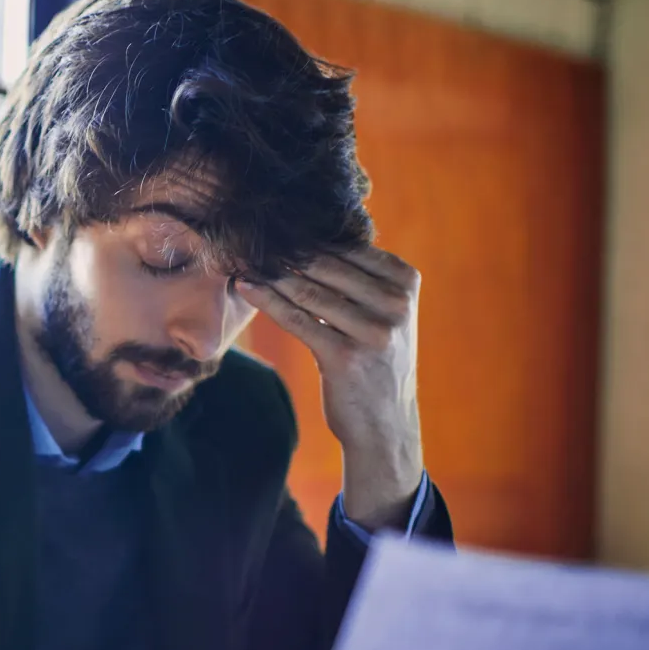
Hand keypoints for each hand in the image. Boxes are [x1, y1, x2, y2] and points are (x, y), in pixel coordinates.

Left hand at [235, 247, 424, 528]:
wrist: (385, 423)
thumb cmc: (375, 360)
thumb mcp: (383, 313)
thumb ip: (359, 277)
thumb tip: (308, 235)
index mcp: (406, 283)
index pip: (349, 248)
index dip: (307, 236)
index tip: (273, 226)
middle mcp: (396, 304)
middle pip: (327, 266)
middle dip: (284, 252)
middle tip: (249, 238)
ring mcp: (374, 331)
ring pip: (308, 291)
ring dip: (270, 274)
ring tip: (242, 259)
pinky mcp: (345, 357)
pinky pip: (297, 319)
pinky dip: (267, 300)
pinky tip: (246, 286)